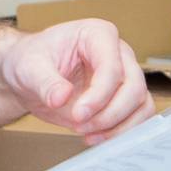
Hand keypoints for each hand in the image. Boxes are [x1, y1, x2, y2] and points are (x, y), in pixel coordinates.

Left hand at [0, 19, 154, 144]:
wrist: (28, 76)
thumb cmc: (30, 60)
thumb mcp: (29, 67)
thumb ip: (45, 82)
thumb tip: (61, 96)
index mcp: (98, 34)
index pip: (112, 67)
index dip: (99, 95)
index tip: (78, 114)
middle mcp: (118, 53)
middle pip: (134, 87)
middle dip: (109, 114)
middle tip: (80, 126)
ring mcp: (124, 75)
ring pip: (141, 104)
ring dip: (118, 126)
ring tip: (88, 135)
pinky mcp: (123, 97)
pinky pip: (137, 117)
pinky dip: (121, 132)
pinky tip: (95, 137)